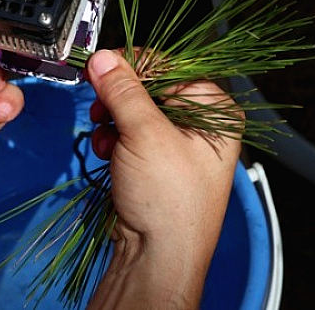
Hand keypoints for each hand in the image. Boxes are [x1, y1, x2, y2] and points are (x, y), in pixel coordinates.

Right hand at [85, 49, 240, 308]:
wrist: (157, 256)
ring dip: (112, 120)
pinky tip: (108, 152)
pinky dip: (112, 138)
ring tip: (106, 138)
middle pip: (149, 87)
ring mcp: (177, 142)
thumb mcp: (146, 135)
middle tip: (100, 106)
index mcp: (215, 110)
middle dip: (119, 98)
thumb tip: (104, 58)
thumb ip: (124, 91)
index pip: (171, 66)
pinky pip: (128, 132)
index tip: (102, 66)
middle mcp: (200, 123)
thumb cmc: (171, 203)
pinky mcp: (155, 159)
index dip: (134, 64)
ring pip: (134, 109)